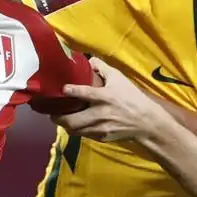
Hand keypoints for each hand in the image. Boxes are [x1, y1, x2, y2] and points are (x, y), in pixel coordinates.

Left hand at [55, 57, 172, 142]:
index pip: (84, 93)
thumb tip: (89, 60)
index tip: (62, 89)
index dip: (70, 91)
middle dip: (58, 117)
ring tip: (59, 119)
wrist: (145, 122)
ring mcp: (99, 128)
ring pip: (74, 130)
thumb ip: (103, 68)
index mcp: (104, 97)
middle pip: (72, 120)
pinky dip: (75, 130)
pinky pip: (83, 135)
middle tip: (52, 112)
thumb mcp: (119, 79)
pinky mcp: (100, 137)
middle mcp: (99, 114)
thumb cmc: (131, 98)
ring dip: (64, 125)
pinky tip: (73, 124)